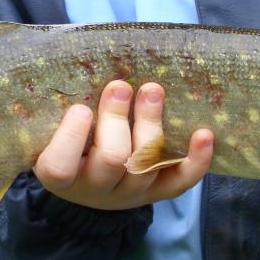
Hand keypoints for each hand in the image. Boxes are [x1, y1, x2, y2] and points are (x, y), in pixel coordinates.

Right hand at [34, 80, 212, 209]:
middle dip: (117, 118)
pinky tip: (203, 134)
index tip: (81, 108)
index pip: (59, 167)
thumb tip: (86, 66)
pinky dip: (196, 159)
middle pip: (111, 160)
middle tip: (120, 86)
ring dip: (152, 124)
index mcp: (60, 176)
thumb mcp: (56, 128)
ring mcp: (129, 193)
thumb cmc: (70, 140)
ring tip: (152, 91)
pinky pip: (181, 181)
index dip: (71, 138)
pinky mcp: (159, 192)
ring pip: (146, 165)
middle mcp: (95, 189)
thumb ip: (63, 107)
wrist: (91, 178)